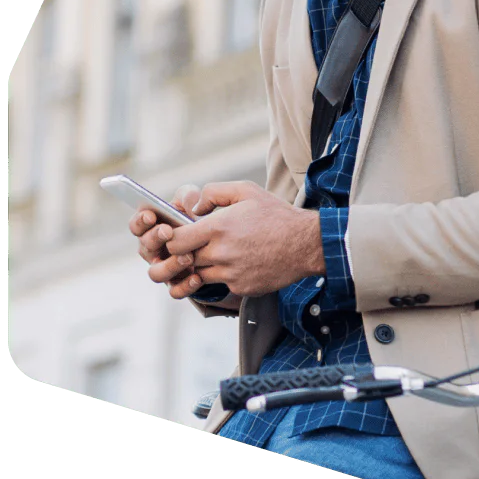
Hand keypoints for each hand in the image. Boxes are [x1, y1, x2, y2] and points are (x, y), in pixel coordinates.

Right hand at [128, 184, 202, 292]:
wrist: (214, 243)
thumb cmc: (193, 218)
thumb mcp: (191, 202)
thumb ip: (188, 197)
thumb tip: (190, 202)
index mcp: (151, 229)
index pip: (136, 226)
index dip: (140, 221)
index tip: (150, 215)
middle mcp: (152, 251)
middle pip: (144, 248)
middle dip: (155, 239)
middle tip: (168, 231)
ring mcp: (164, 269)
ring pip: (156, 274)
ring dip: (170, 265)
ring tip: (187, 257)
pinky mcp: (178, 284)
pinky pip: (175, 291)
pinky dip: (185, 286)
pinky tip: (197, 277)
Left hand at [160, 181, 325, 298]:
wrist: (306, 244)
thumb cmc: (276, 215)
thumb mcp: (246, 190)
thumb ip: (213, 192)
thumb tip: (193, 208)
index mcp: (218, 228)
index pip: (174, 241)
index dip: (172, 239)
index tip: (180, 234)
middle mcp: (220, 254)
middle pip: (184, 260)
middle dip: (187, 252)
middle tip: (196, 244)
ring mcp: (230, 274)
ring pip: (200, 274)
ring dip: (204, 265)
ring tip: (222, 251)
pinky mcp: (241, 288)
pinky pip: (221, 284)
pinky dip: (225, 274)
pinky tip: (241, 261)